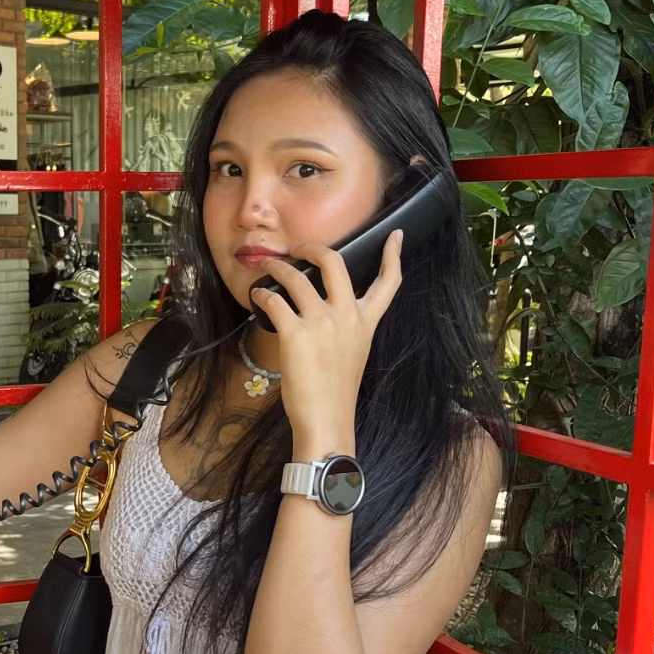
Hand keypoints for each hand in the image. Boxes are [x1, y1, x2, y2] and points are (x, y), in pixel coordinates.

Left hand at [250, 229, 403, 438]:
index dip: (393, 255)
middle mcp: (347, 316)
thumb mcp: (354, 353)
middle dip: (313, 247)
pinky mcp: (295, 333)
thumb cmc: (336, 392)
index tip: (395, 234)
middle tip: (298, 247)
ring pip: (297, 277)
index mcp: (366, 322)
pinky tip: (257, 296)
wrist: (327, 419)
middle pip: (335, 262)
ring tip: (268, 268)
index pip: (388, 283)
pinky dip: (262, 294)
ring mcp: (322, 322)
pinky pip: (275, 300)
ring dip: (278, 268)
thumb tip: (324, 310)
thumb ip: (347, 328)